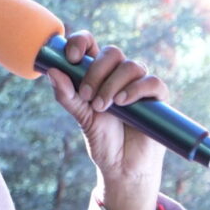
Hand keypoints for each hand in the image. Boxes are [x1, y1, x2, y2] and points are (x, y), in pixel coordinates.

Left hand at [46, 31, 167, 209]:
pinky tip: (123, 103)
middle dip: (96, 71)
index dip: (81, 42)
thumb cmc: (102, 140)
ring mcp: (139, 84)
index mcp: (98, 74)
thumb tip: (52, 72)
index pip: (91, 44)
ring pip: (130, 65)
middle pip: (111, 52)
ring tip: (102, 107)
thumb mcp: (81, 117)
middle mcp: (119, 75)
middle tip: (86, 96)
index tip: (72, 58)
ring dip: (112, 84)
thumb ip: (67, 95)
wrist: (123, 167)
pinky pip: (151, 81)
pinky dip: (135, 89)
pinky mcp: (157, 97)